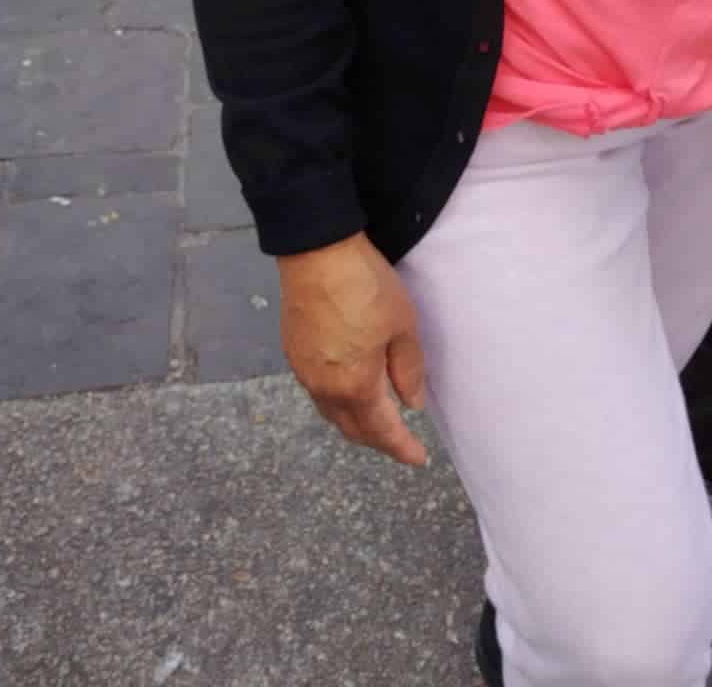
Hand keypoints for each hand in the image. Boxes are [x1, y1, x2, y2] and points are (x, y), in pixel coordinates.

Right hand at [278, 233, 428, 468]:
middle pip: (352, 429)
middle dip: (378, 440)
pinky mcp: (293, 352)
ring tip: (377, 418)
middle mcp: (324, 388)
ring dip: (355, 422)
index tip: (419, 458)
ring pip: (331, 412)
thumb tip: (412, 403)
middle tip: (400, 441)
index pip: (382, 431)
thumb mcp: (402, 324)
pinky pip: (318, 392)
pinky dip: (337, 401)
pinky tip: (349, 388)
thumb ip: (408, 369)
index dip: (402, 448)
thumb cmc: (365, 286)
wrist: (316, 252)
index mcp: (355, 386)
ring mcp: (304, 371)